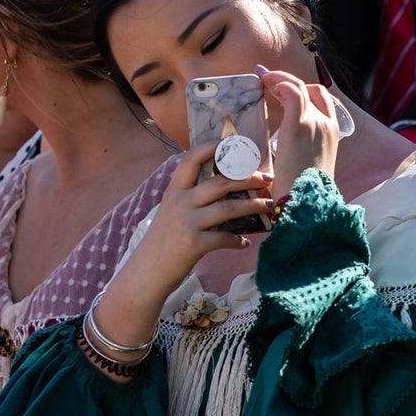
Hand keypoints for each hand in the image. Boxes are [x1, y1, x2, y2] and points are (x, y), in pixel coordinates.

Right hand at [134, 142, 274, 289]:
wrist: (146, 272)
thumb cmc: (162, 241)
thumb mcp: (171, 212)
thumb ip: (190, 198)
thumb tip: (224, 188)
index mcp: (174, 191)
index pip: (191, 159)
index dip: (211, 147)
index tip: (233, 143)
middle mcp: (180, 202)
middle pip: (220, 183)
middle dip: (248, 178)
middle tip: (266, 178)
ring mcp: (187, 223)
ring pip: (228, 208)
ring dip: (253, 206)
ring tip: (269, 206)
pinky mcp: (194, 244)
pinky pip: (224, 238)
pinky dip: (238, 240)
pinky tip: (245, 242)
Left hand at [256, 65, 338, 197]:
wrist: (307, 203)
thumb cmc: (302, 191)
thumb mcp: (304, 166)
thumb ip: (297, 151)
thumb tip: (278, 150)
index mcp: (331, 132)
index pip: (321, 98)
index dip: (302, 88)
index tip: (283, 87)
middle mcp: (326, 123)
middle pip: (310, 89)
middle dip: (288, 79)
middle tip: (268, 78)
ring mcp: (314, 123)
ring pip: (299, 87)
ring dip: (279, 78)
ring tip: (263, 77)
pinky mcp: (299, 126)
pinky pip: (292, 93)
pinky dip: (279, 83)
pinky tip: (268, 85)